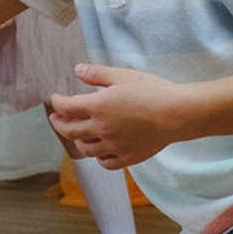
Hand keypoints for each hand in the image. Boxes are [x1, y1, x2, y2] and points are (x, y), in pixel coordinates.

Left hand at [46, 63, 181, 167]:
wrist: (177, 114)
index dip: (57, 103)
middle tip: (56, 120)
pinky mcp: (127, 157)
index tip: (55, 99)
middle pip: (70, 131)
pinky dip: (98, 158)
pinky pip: (105, 163)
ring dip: (77, 141)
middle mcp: (102, 129)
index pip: (67, 107)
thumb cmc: (153, 92)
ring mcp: (113, 146)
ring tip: (78, 135)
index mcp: (98, 106)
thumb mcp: (123, 76)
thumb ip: (97, 74)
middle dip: (59, 124)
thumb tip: (78, 70)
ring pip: (85, 149)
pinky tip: (100, 150)